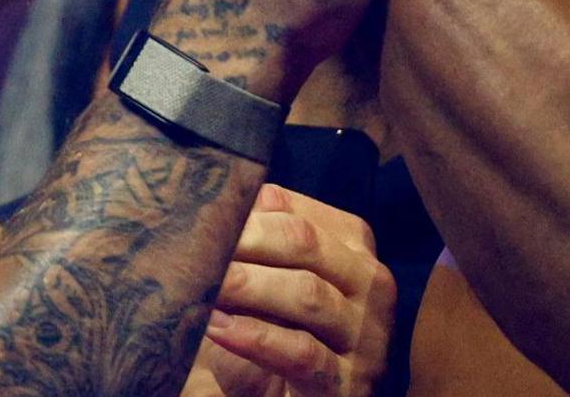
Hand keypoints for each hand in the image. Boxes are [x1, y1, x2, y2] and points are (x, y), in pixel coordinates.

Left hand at [188, 184, 396, 396]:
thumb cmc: (276, 330)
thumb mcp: (271, 280)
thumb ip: (263, 236)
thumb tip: (236, 192)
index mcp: (355, 249)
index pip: (303, 215)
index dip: (251, 214)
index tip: (206, 217)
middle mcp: (372, 286)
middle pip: (306, 243)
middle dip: (247, 241)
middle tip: (198, 245)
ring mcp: (366, 338)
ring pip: (308, 294)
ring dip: (249, 286)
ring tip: (204, 285)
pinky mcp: (348, 384)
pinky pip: (302, 353)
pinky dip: (257, 337)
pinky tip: (218, 329)